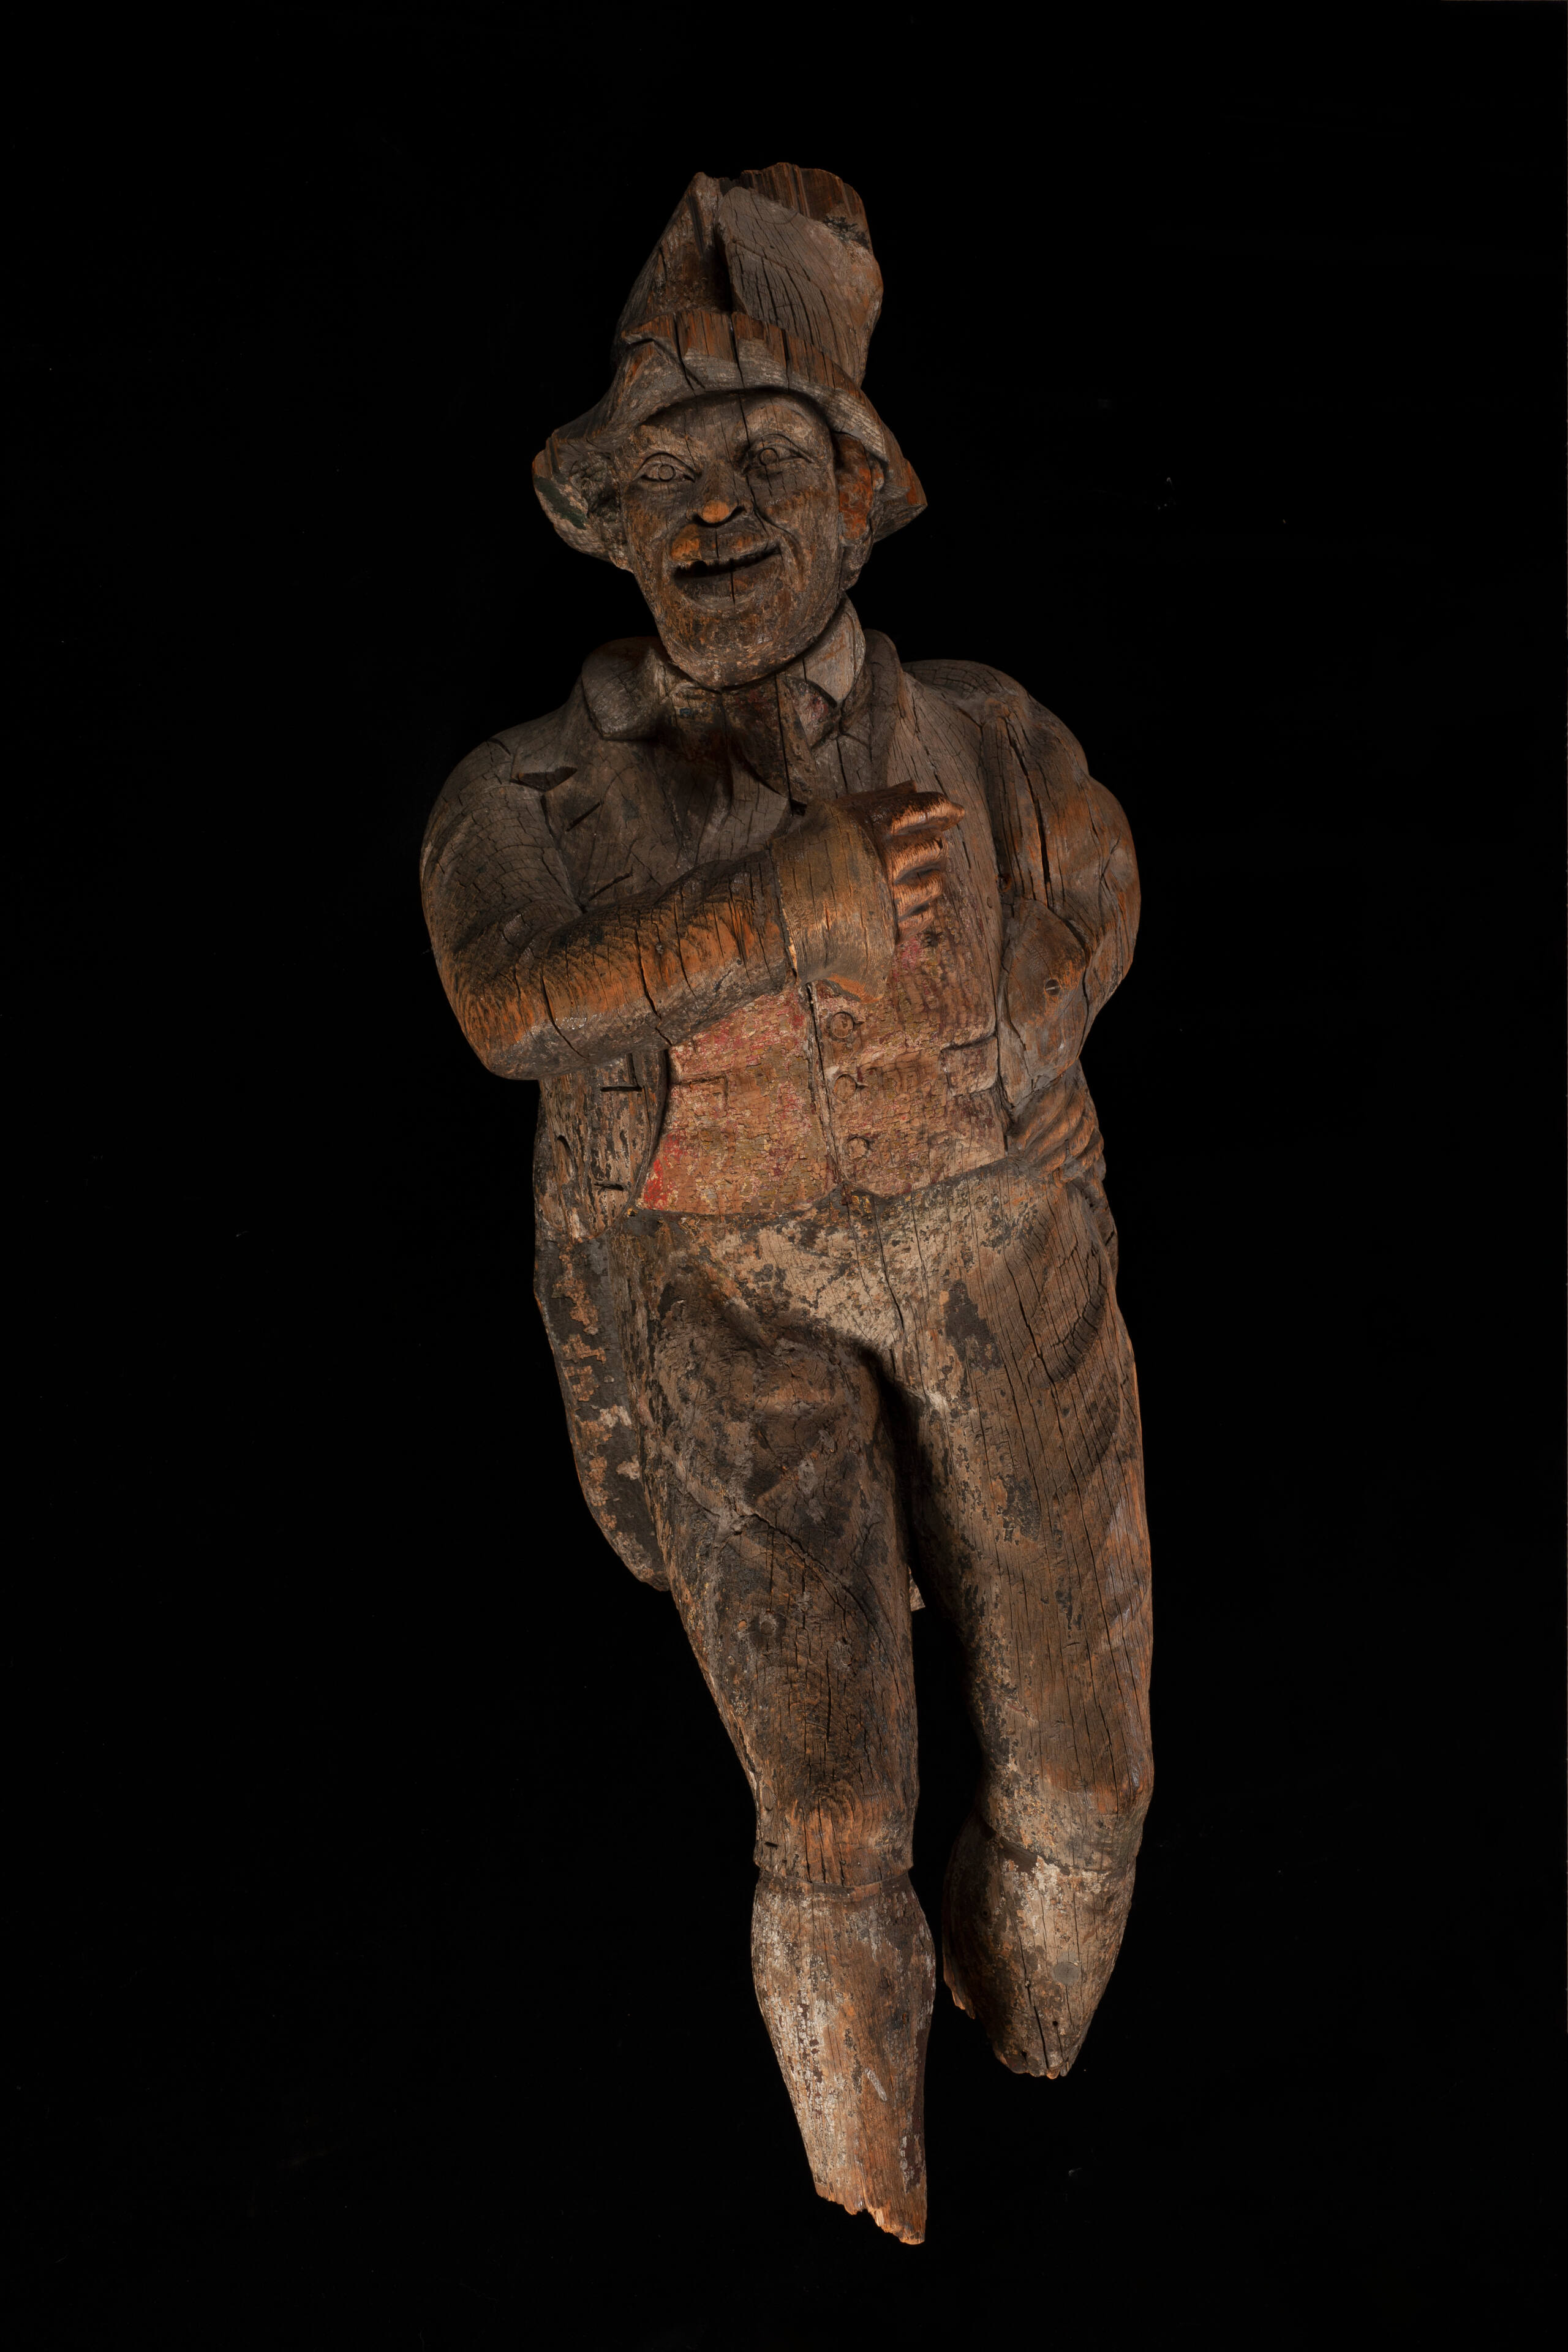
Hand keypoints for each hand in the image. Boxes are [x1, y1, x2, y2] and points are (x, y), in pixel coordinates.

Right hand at [769, 787, 964, 1000]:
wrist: (783, 904)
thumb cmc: (809, 852)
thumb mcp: (838, 813)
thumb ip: (878, 799)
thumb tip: (914, 785)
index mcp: (875, 826)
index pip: (927, 809)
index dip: (945, 809)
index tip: (954, 813)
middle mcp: (888, 860)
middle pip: (936, 846)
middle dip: (935, 844)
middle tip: (927, 847)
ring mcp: (891, 896)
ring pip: (936, 883)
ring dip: (933, 877)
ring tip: (918, 876)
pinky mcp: (891, 928)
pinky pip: (926, 915)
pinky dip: (924, 906)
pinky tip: (910, 901)